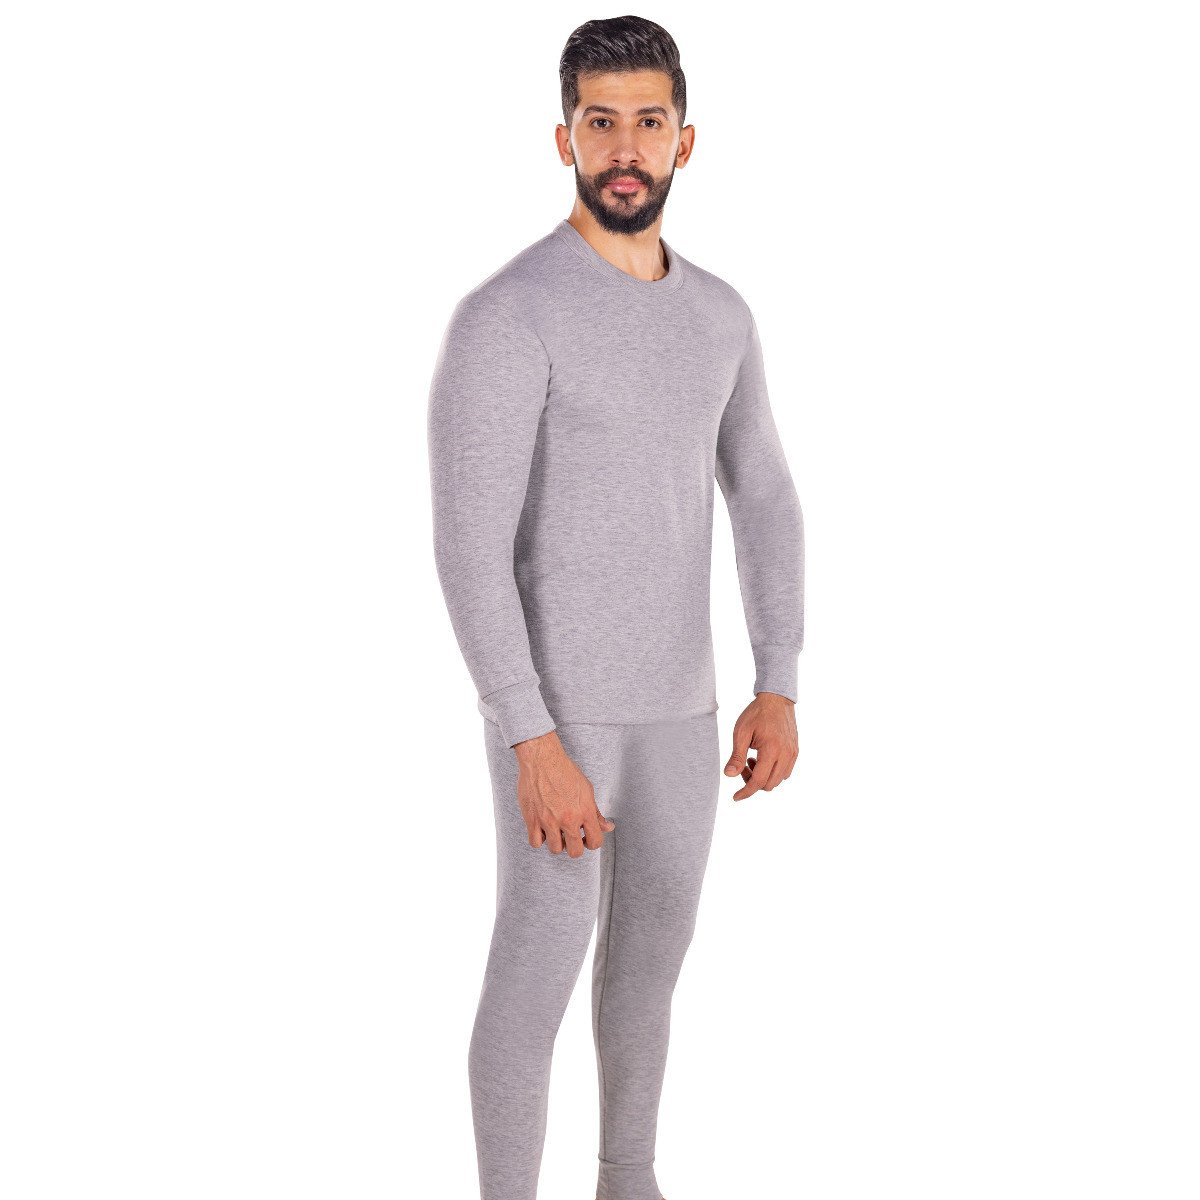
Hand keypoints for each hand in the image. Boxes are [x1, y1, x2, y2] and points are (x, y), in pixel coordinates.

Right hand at [513, 730, 615, 855]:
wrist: (542, 759)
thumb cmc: (564, 770)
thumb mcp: (587, 789)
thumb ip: (596, 812)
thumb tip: (608, 827)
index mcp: (585, 811)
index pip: (595, 842)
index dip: (592, 843)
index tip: (587, 838)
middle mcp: (568, 818)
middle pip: (575, 851)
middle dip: (575, 846)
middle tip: (571, 837)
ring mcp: (549, 820)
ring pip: (555, 849)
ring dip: (557, 843)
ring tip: (556, 832)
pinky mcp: (532, 819)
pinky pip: (536, 842)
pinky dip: (539, 839)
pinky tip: (543, 829)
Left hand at [723, 692, 798, 800]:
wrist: (776, 699)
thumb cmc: (756, 713)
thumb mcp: (741, 732)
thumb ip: (736, 756)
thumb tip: (729, 775)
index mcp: (772, 750)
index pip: (758, 781)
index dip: (746, 792)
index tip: (735, 797)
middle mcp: (786, 754)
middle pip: (769, 784)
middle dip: (752, 782)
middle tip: (743, 764)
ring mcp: (793, 754)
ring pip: (778, 781)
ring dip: (763, 777)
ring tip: (752, 759)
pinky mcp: (795, 752)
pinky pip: (785, 772)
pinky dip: (772, 772)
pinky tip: (763, 758)